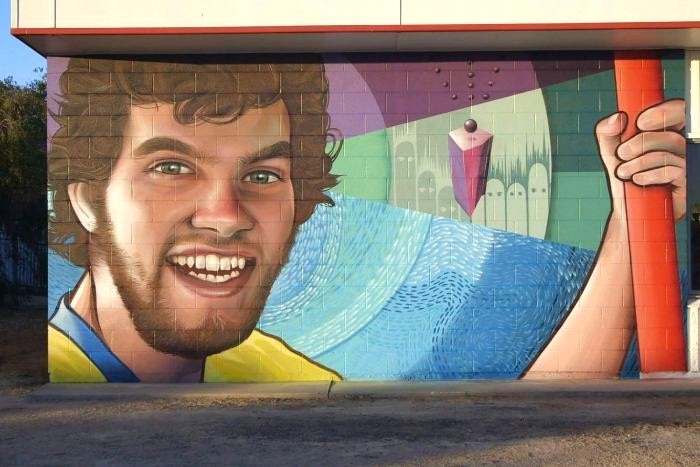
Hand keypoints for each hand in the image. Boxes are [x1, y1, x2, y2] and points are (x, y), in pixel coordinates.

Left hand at [595, 99, 685, 219]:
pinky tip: (637, 181)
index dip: (663, 111)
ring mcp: (687, 162)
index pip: (677, 112)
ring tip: (623, 172)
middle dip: (644, 139)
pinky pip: (674, 170)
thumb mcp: (611, 153)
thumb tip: (616, 118)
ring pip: (673, 148)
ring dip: (640, 161)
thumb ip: (608, 133)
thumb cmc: (625, 178)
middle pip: (675, 131)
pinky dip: (650, 174)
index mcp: (666, 132)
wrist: (628, 210)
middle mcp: (682, 145)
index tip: (639, 122)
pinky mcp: (688, 181)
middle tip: (622, 152)